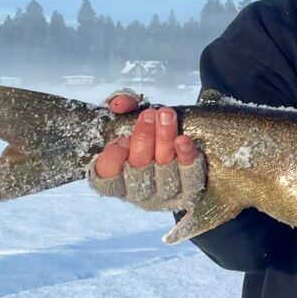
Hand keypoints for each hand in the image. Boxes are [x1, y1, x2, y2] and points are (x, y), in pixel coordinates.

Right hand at [88, 91, 203, 210]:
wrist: (179, 154)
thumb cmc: (146, 136)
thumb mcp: (128, 118)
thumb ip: (120, 107)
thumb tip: (120, 104)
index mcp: (115, 177)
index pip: (107, 172)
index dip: (114, 156)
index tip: (122, 137)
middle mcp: (137, 190)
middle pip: (139, 166)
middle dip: (143, 137)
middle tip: (149, 114)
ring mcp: (164, 193)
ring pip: (164, 166)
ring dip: (164, 138)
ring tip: (166, 115)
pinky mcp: (188, 190)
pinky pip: (189, 175)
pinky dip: (186, 155)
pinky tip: (183, 139)